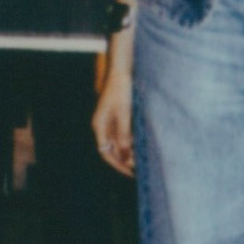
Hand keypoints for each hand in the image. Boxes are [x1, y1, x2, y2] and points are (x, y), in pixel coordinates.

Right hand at [92, 36, 134, 175]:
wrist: (122, 71)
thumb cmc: (121, 90)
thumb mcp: (124, 113)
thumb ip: (125, 134)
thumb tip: (127, 155)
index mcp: (100, 126)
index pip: (106, 152)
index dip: (118, 164)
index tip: (130, 173)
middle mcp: (103, 126)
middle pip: (112, 149)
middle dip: (124, 161)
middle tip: (139, 171)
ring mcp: (110, 121)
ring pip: (118, 143)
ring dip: (129, 152)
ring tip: (143, 161)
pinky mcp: (118, 116)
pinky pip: (124, 134)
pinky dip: (132, 142)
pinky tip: (143, 146)